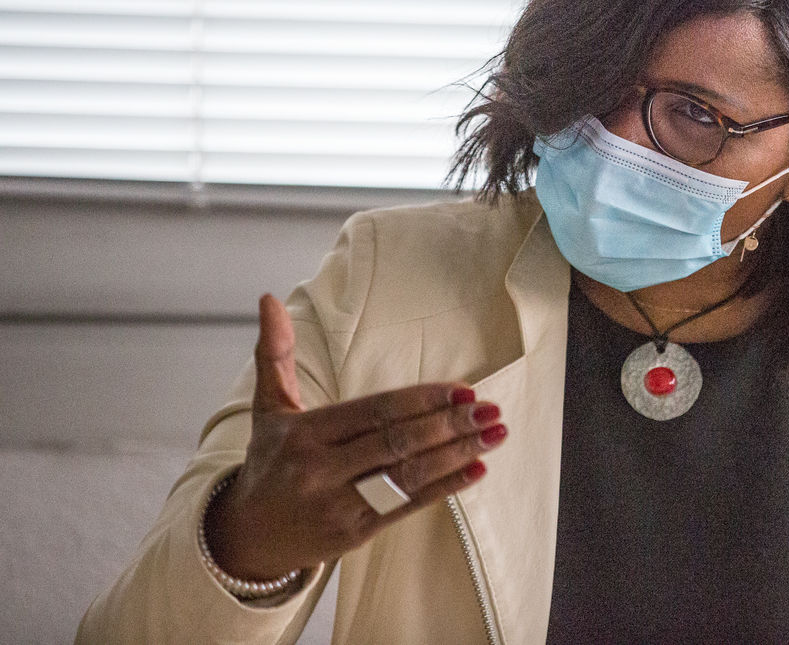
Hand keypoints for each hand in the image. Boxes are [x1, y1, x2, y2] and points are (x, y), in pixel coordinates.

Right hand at [203, 294, 507, 580]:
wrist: (245, 537)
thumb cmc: (270, 463)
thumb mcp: (267, 408)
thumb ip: (274, 354)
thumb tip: (269, 297)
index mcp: (305, 434)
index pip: (375, 411)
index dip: (422, 400)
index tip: (462, 389)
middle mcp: (321, 470)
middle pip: (396, 442)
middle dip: (449, 424)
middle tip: (491, 409)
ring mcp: (338, 505)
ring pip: (408, 476)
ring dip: (458, 454)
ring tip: (495, 434)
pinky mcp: (354, 533)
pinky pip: (407, 506)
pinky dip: (446, 488)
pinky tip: (477, 470)